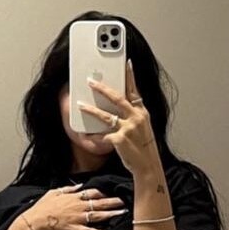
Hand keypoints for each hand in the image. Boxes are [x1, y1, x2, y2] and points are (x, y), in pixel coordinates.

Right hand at [21, 184, 125, 229]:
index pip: (92, 193)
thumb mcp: (53, 193)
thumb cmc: (41, 208)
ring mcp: (77, 219)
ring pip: (97, 215)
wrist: (34, 222)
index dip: (104, 193)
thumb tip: (78, 186)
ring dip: (111, 214)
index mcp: (73, 197)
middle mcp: (77, 207)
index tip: (113, 191)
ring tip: (122, 213)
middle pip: (99, 203)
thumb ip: (67, 189)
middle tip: (124, 201)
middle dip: (113, 202)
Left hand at [78, 60, 162, 177]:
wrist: (148, 166)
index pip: (135, 90)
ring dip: (91, 109)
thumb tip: (122, 104)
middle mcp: (136, 118)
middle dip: (102, 88)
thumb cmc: (144, 147)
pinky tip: (86, 136)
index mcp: (142, 113)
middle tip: (90, 81)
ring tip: (80, 105)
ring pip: (105, 115)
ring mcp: (128, 128)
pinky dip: (93, 136)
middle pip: (117, 98)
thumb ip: (134, 115)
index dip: (130, 76)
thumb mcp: (143, 127)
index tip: (126, 63)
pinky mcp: (119, 139)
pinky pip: (102, 135)